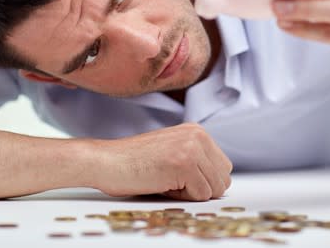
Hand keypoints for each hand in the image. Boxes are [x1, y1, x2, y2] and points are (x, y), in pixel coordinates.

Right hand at [92, 123, 232, 200]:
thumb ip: (197, 160)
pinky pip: (200, 196)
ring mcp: (191, 148)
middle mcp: (197, 135)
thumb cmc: (133, 162)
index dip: (201, 180)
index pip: (223, 168)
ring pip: (214, 189)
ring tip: (165, 179)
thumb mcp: (172, 151)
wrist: (106, 161)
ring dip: (190, 193)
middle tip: (170, 178)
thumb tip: (221, 182)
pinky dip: (181, 197)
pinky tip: (161, 182)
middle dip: (200, 188)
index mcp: (196, 131)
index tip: (176, 174)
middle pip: (223, 179)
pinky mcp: (184, 164)